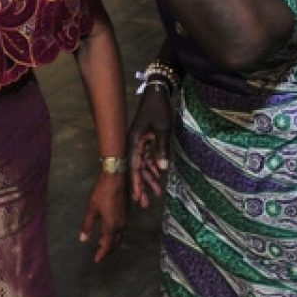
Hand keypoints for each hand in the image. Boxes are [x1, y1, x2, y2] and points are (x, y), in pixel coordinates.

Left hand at [79, 172, 128, 262]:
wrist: (117, 177)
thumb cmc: (102, 192)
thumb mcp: (91, 208)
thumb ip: (87, 225)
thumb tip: (83, 240)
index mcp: (111, 225)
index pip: (107, 245)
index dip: (102, 253)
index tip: (96, 259)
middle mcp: (121, 224)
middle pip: (115, 242)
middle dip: (107, 249)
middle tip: (99, 254)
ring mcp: (126, 218)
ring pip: (120, 236)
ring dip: (112, 242)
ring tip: (103, 244)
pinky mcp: (128, 212)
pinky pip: (123, 229)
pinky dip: (116, 234)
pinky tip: (111, 232)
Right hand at [126, 87, 171, 207]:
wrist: (157, 92)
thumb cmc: (158, 108)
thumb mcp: (163, 128)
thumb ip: (162, 150)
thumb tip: (162, 170)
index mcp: (134, 141)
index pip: (133, 167)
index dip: (135, 184)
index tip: (136, 199)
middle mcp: (134, 144)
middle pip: (136, 169)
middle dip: (141, 186)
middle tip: (145, 204)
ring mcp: (140, 143)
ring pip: (143, 165)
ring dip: (149, 179)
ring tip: (156, 194)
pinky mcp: (146, 141)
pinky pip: (148, 158)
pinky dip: (153, 168)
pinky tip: (159, 178)